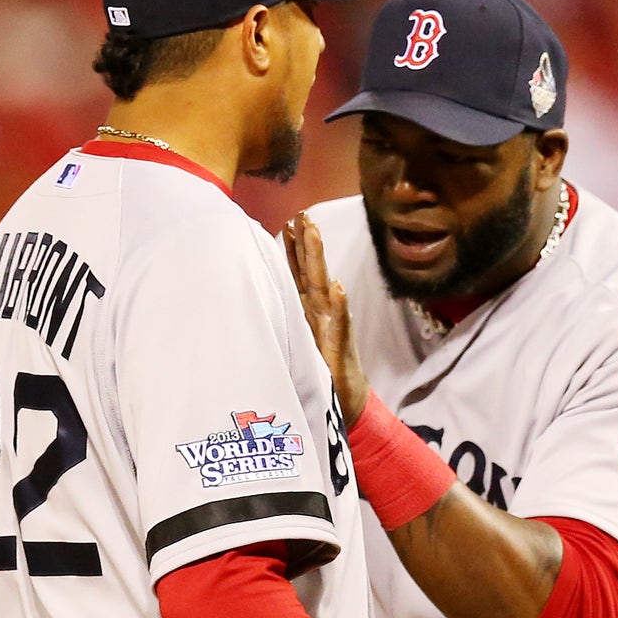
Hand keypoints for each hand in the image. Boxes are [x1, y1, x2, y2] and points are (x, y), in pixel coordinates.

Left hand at [283, 213, 368, 423]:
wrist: (347, 402)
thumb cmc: (323, 373)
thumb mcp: (297, 345)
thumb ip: (290, 322)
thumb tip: (270, 301)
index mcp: (310, 312)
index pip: (301, 275)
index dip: (296, 249)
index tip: (290, 222)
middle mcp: (322, 314)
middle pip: (313, 272)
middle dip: (308, 243)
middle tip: (302, 215)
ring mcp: (333, 328)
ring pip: (324, 288)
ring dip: (319, 260)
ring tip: (315, 234)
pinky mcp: (340, 347)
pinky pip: (340, 323)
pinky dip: (338, 304)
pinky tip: (337, 286)